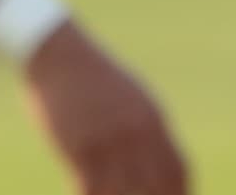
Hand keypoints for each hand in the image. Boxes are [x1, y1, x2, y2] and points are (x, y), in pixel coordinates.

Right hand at [24, 23, 189, 194]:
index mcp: (153, 121)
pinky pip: (92, 190)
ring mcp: (112, 141)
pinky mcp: (82, 146)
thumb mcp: (128, 100)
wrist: (57, 53)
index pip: (178, 171)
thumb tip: (152, 154)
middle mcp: (140, 133)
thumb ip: (142, 128)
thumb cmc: (89, 81)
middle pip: (158, 188)